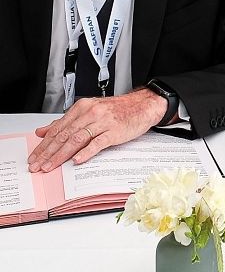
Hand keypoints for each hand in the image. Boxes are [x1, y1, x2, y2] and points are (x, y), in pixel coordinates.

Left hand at [28, 89, 166, 171]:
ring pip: (76, 139)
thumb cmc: (117, 110)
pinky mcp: (114, 131)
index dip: (44, 145)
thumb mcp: (89, 111)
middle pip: (64, 135)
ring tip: (50, 166)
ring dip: (61, 155)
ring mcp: (102, 122)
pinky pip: (97, 143)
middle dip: (48, 153)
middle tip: (37, 166)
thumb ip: (66, 122)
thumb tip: (43, 131)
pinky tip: (77, 160)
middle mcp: (90, 113)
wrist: (143, 105)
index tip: (34, 157)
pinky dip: (86, 152)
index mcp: (81, 108)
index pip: (57, 129)